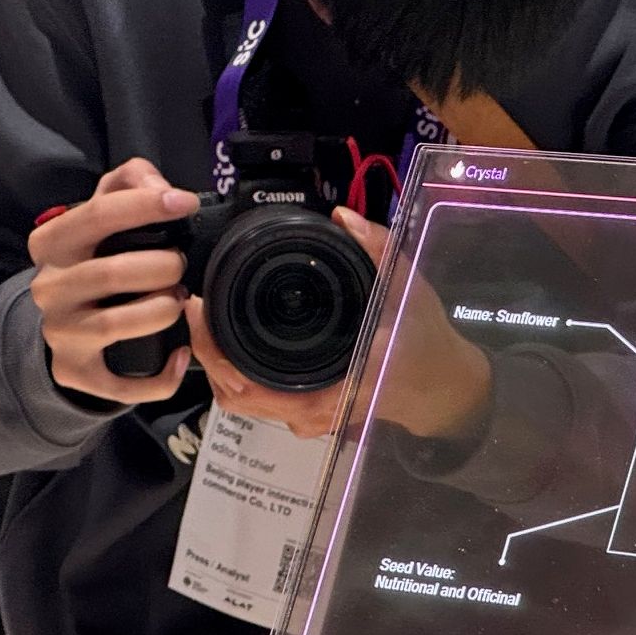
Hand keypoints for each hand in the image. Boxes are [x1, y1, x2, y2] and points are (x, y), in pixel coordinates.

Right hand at [27, 157, 199, 404]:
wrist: (64, 326)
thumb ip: (127, 185)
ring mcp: (60, 333)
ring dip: (163, 311)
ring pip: (118, 323)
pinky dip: (160, 374)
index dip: (144, 206)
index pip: (95, 216)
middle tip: (180, 268)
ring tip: (178, 302)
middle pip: (111, 273)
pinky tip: (179, 354)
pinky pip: (122, 383)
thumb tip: (160, 186)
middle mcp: (49, 288)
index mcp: (51, 244)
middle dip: (162, 267)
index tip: (184, 204)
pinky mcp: (76, 372)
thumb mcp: (100, 218)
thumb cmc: (92, 264)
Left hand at [190, 206, 490, 443]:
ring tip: (206, 319)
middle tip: (196, 306)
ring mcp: (307, 417)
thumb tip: (343, 216)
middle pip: (234, 395)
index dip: (215, 352)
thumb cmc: (424, 342)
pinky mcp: (304, 413)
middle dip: (206, 353)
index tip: (202, 309)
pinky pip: (255, 399)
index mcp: (336, 387)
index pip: (252, 386)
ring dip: (216, 364)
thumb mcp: (409, 289)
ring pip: (240, 401)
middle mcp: (315, 411)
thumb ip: (379, 249)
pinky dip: (234, 372)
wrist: (439, 386)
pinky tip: (227, 339)